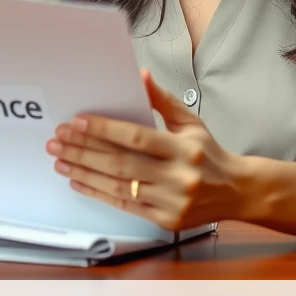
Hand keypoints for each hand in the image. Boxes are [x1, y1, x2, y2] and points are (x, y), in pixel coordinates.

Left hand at [46, 70, 249, 231]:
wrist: (237, 192)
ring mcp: (171, 201)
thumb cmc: (209, 153)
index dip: (104, 130)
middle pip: (121, 163)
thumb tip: (140, 75)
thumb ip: (163, 100)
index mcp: (183, 148)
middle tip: (58, 141)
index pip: (136, 137)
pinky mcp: (165, 220)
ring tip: (61, 160)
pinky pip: (125, 205)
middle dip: (85, 150)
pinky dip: (98, 192)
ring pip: (119, 185)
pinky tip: (78, 181)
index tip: (77, 122)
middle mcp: (177, 176)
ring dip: (85, 172)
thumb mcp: (190, 122)